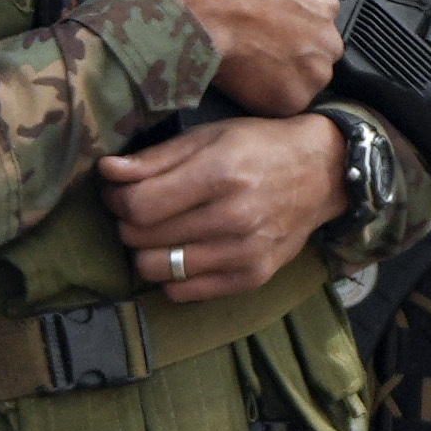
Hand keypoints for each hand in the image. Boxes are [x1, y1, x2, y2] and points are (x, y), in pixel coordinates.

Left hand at [99, 112, 343, 302]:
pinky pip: (184, 293)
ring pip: (157, 270)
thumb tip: (106, 172)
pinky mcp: (253, 277)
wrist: (323, 173)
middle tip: (140, 210)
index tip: (118, 192)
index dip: (115, 200)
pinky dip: (171, 277)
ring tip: (159, 233)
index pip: (138, 206)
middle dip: (128, 223)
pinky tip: (181, 253)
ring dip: (146, 252)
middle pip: (142, 238)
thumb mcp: (207, 137)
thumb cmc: (257, 148)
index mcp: (219, 176)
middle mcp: (234, 218)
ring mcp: (245, 253)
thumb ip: (153, 159)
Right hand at [149, 0, 357, 114]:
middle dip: (290, 49)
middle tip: (254, 42)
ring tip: (247, 60)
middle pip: (314, 50)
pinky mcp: (289, 100)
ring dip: (280, 74)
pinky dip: (265, 96)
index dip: (289, 18)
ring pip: (302, 78)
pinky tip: (244, 79)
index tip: (266, 18)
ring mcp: (310, 72)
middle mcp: (327, 39)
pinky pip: (282, 104)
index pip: (318, 17)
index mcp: (324, 2)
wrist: (189, 14)